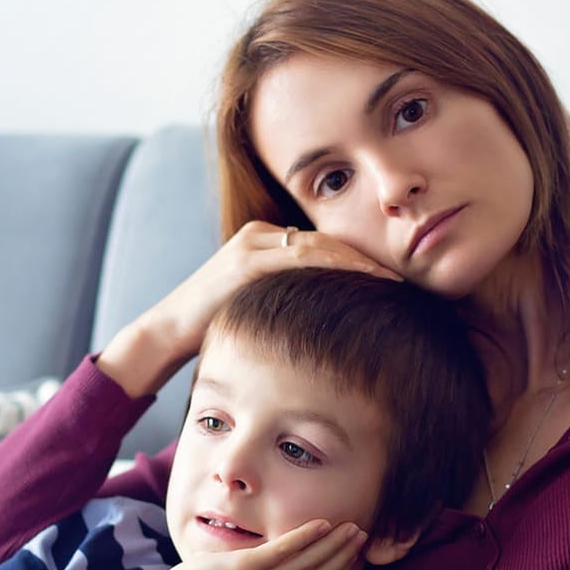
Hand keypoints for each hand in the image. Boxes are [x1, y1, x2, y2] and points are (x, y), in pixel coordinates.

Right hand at [97, 222, 401, 396]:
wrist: (165, 334)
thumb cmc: (211, 330)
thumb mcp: (256, 310)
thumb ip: (286, 304)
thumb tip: (326, 325)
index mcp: (263, 242)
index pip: (322, 245)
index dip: (358, 260)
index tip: (392, 279)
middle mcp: (259, 235)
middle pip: (326, 240)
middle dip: (367, 258)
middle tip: (405, 278)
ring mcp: (251, 245)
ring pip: (319, 246)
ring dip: (359, 263)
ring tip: (392, 281)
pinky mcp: (244, 261)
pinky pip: (301, 259)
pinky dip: (335, 267)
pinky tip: (362, 282)